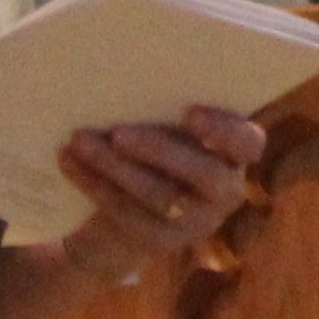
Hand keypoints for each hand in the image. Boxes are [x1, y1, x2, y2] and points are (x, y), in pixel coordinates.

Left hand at [53, 108, 263, 275]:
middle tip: (119, 134)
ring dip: (114, 165)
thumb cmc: (148, 158)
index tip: (189, 113)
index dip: (226, 131)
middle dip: (161, 151)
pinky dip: (94, 183)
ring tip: (79, 141)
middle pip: (207, 174)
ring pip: (159, 194)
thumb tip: (127, 76)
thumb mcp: (164, 134)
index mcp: (233, 156)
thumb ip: (163, 114)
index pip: (249, 143)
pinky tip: (69, 161)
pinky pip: (128, 212)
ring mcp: (196, 222)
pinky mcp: (160, 242)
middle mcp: (225, 192)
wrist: (120, 222)